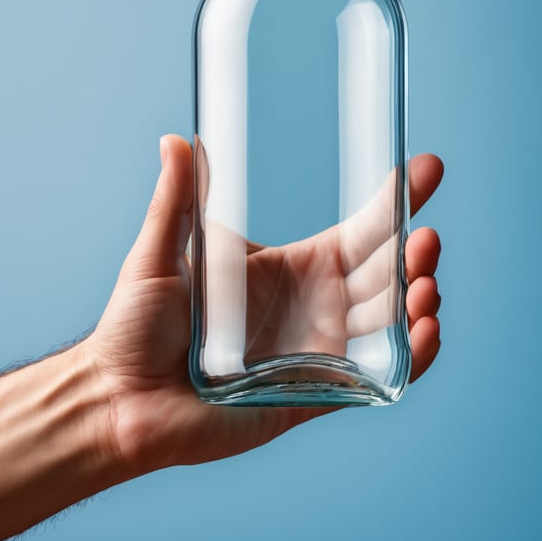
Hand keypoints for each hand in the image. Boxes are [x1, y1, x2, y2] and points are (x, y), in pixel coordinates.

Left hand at [87, 135, 442, 477]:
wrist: (115, 401)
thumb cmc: (133, 327)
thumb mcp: (158, 254)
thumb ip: (176, 200)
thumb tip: (175, 139)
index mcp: (288, 269)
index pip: (358, 233)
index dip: (394, 204)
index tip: (426, 170)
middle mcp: (312, 308)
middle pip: (385, 275)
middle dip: (415, 253)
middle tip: (426, 237)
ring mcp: (317, 353)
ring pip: (389, 323)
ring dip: (419, 300)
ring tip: (427, 283)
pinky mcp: (314, 396)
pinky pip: (376, 378)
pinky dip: (412, 358)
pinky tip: (425, 332)